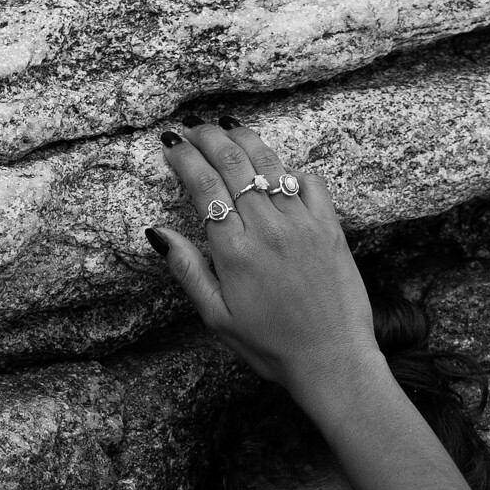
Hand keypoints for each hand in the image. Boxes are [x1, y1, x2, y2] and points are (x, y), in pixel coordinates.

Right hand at [148, 118, 380, 401]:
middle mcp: (268, 229)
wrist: (332, 360)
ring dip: (245, 140)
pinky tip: (278, 170)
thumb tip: (158, 233)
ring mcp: (302, 224)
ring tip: (227, 129)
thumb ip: (188, 270)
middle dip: (210, 138)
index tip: (172, 145)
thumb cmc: (270, 346)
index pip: (204, 186)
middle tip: (195, 129)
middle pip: (234, 164)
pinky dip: (290, 169)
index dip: (185, 158)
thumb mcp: (217, 317)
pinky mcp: (330, 227)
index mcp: (235, 252)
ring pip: (270, 164)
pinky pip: (309, 181)